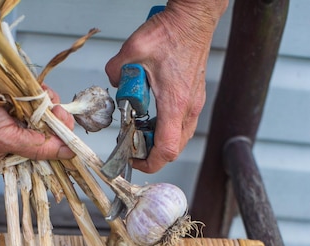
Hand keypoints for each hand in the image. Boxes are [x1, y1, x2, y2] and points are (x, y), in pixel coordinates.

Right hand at [0, 14, 73, 171]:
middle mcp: (15, 139)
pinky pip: (41, 97)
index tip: (70, 144)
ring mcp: (18, 116)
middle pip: (50, 139)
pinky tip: (38, 92)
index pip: (43, 162)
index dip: (59, 153)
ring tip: (46, 103)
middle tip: (60, 116)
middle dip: (58, 127)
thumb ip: (37, 147)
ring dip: (51, 108)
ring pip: (49, 116)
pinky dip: (43, 93)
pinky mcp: (20, 96)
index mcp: (9, 158)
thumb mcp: (4, 139)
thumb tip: (67, 154)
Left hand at [105, 0, 227, 172]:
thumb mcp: (134, 49)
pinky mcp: (195, 100)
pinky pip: (182, 126)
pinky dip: (167, 129)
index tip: (134, 159)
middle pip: (173, 149)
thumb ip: (116, 69)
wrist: (193, 20)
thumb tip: (113, 81)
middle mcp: (188, 108)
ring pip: (180, 139)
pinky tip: (153, 117)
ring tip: (142, 131)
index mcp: (174, 103)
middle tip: (134, 144)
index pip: (167, 148)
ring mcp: (195, 105)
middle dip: (151, 153)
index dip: (149, 162)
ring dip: (159, 142)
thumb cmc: (172, 33)